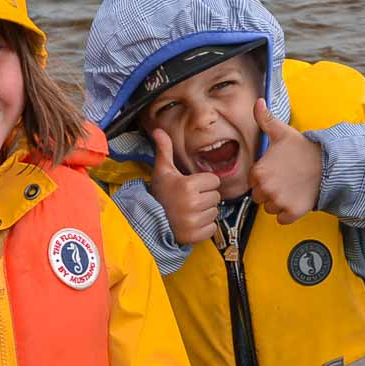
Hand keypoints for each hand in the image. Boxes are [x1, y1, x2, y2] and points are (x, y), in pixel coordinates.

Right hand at [150, 128, 220, 243]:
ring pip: (215, 212)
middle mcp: (192, 203)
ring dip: (205, 212)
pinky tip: (191, 223)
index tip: (191, 187)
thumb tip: (158, 130)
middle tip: (190, 200)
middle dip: (205, 197)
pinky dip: (204, 227)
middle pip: (216, 196)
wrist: (148, 221)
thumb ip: (165, 150)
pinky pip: (212, 228)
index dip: (203, 183)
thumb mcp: (162, 171)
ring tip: (189, 211)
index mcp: (187, 185)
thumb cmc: (159, 194)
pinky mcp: (195, 235)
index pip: (214, 181)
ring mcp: (194, 221)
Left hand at [249, 99, 322, 224]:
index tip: (276, 171)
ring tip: (291, 188)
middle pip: (259, 197)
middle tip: (285, 179)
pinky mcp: (292, 213)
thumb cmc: (303, 148)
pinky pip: (281, 220)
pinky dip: (287, 214)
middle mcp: (266, 189)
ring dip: (278, 202)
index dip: (263, 177)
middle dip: (269, 191)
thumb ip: (265, 119)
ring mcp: (279, 202)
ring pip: (269, 209)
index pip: (253, 182)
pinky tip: (296, 199)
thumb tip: (257, 101)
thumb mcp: (281, 132)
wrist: (328, 164)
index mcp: (258, 172)